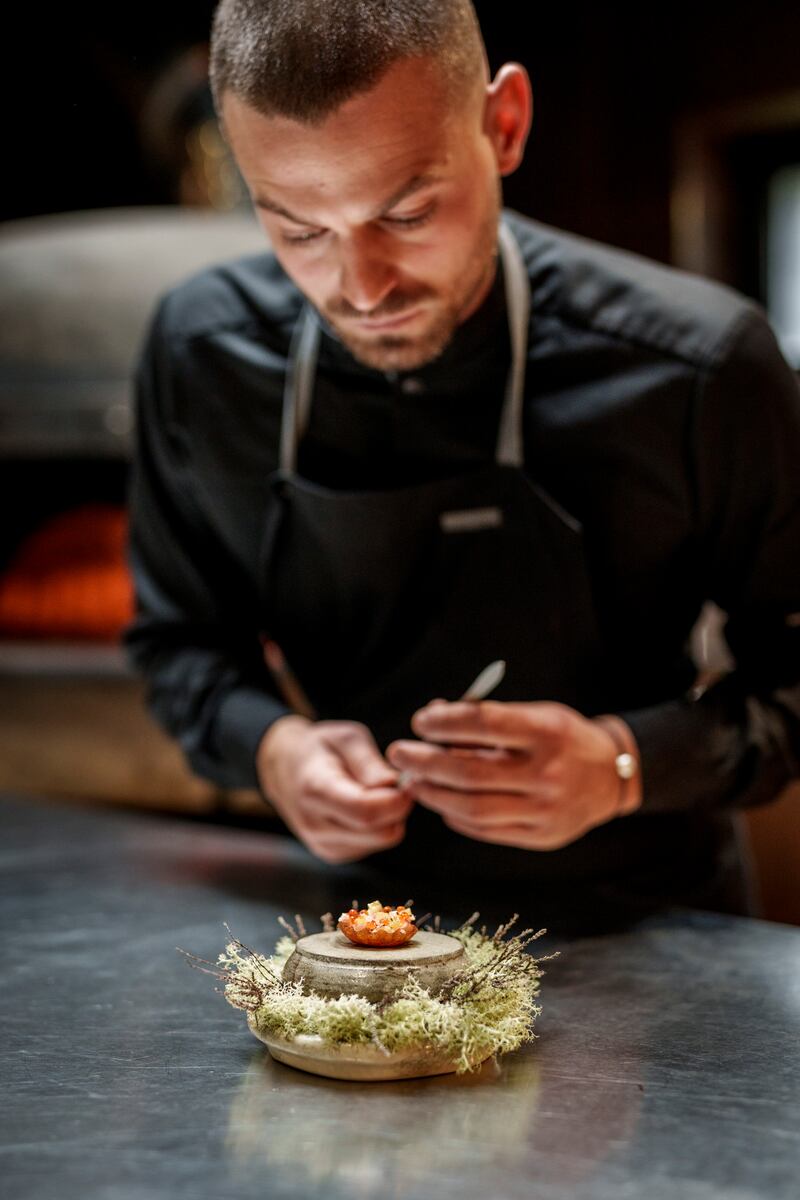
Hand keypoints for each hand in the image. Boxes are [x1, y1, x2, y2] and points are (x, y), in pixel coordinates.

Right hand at [256, 716, 411, 863]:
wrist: (285, 769)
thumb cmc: (321, 748)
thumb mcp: (346, 738)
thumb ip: (371, 763)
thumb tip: (395, 786)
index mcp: (315, 790)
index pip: (365, 811)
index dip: (396, 800)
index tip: (407, 782)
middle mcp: (315, 824)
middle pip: (380, 832)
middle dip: (399, 808)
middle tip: (398, 784)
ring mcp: (322, 844)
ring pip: (381, 840)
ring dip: (390, 817)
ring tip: (376, 792)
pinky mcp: (332, 854)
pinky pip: (373, 844)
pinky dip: (379, 826)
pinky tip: (365, 806)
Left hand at [386, 702, 640, 850]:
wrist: (612, 776)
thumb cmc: (561, 737)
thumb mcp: (535, 714)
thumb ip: (486, 716)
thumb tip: (431, 717)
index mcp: (548, 731)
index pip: (484, 723)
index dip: (445, 722)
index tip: (420, 721)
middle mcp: (548, 772)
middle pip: (470, 772)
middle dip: (424, 762)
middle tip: (398, 753)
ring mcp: (546, 809)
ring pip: (472, 808)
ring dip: (433, 794)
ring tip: (413, 780)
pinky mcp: (542, 837)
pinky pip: (485, 830)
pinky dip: (456, 816)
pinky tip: (443, 802)